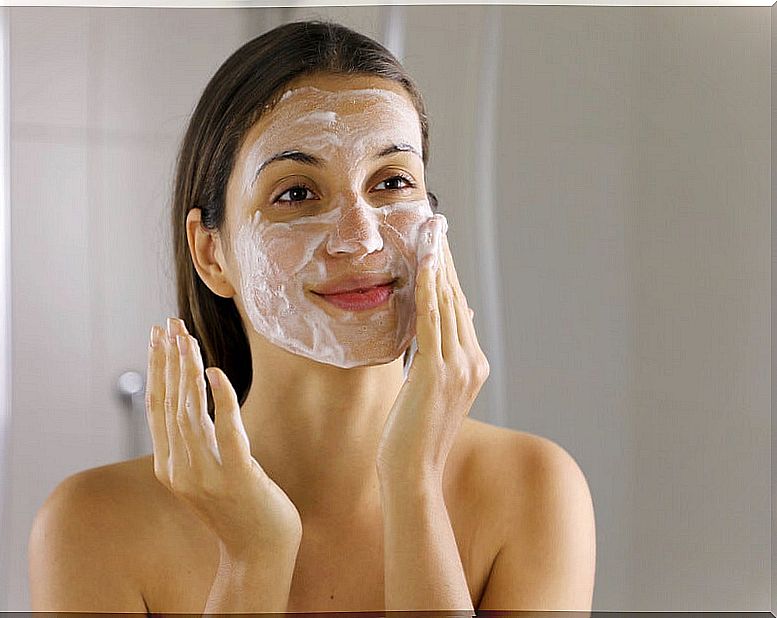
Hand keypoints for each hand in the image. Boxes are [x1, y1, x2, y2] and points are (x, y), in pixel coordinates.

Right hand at [146, 317, 302, 559]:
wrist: (258, 554)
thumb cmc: (239, 509)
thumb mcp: (206, 474)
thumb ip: (194, 443)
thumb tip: (193, 401)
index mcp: (169, 466)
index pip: (157, 406)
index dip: (156, 368)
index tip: (157, 335)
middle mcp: (179, 469)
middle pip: (169, 402)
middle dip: (168, 358)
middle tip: (168, 322)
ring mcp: (205, 474)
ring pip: (190, 411)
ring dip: (187, 369)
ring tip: (187, 337)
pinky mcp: (236, 477)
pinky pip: (226, 432)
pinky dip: (220, 400)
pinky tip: (216, 372)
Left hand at [377, 216, 489, 484]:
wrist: (412, 472)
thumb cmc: (414, 434)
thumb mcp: (432, 389)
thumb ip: (444, 353)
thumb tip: (459, 318)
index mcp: (472, 364)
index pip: (458, 307)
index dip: (447, 272)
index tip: (437, 242)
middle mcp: (472, 361)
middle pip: (456, 298)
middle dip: (444, 258)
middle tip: (435, 223)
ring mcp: (459, 366)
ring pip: (447, 303)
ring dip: (437, 264)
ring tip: (430, 231)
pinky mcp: (438, 372)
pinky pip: (433, 321)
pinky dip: (430, 289)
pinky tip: (424, 264)